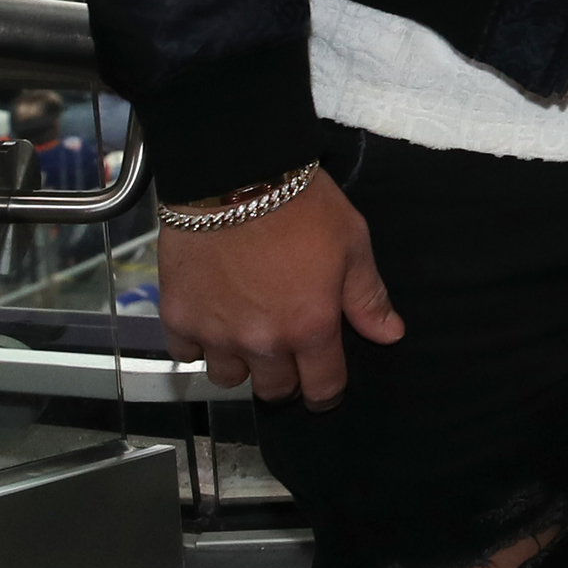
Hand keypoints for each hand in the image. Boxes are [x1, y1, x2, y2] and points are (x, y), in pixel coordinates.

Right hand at [156, 174, 402, 408]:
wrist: (235, 174)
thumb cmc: (301, 204)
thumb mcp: (352, 244)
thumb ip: (368, 297)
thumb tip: (389, 335)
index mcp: (310, 327)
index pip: (322, 388)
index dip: (327, 392)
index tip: (324, 387)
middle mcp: (262, 342)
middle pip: (273, 391)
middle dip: (285, 379)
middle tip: (286, 353)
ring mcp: (216, 333)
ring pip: (227, 377)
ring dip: (240, 364)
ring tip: (247, 334)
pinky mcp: (178, 317)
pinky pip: (186, 353)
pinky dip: (198, 343)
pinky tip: (212, 319)